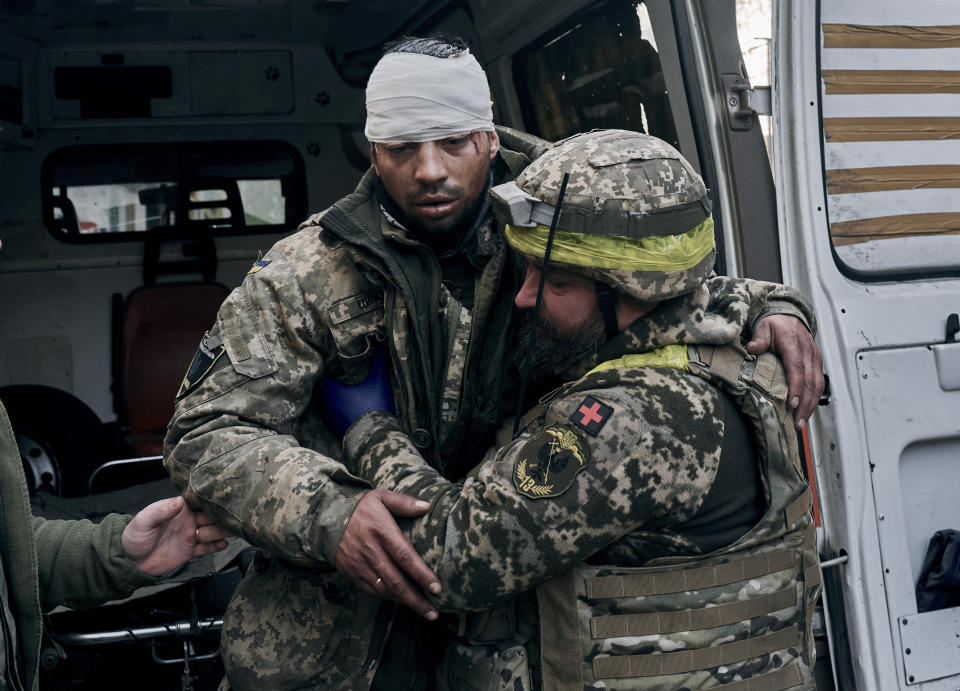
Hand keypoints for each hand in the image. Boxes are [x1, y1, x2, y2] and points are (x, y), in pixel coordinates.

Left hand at [122, 496, 231, 575]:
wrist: (128, 562)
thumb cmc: (133, 536)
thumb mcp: (144, 521)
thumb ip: (161, 511)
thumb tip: (179, 501)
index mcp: (178, 509)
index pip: (199, 501)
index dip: (212, 499)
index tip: (226, 497)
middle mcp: (187, 520)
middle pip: (210, 516)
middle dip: (223, 515)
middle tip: (237, 514)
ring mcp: (189, 535)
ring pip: (212, 531)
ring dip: (223, 530)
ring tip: (236, 529)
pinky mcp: (189, 550)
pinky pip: (206, 548)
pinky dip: (216, 546)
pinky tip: (225, 544)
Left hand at [317, 347, 394, 436]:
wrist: (374, 436)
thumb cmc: (373, 406)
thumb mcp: (378, 382)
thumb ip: (379, 363)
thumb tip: (383, 345)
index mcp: (332, 391)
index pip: (320, 379)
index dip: (325, 373)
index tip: (332, 369)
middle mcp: (326, 405)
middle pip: (321, 392)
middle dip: (327, 386)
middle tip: (336, 379)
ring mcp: (330, 419)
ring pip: (325, 405)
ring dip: (331, 400)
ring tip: (340, 393)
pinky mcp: (336, 430)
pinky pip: (331, 417)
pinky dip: (336, 412)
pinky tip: (347, 409)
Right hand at [335, 489, 440, 620]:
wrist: (325, 518)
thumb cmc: (359, 507)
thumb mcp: (381, 497)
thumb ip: (404, 502)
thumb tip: (427, 506)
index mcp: (382, 531)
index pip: (405, 557)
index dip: (421, 574)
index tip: (437, 588)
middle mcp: (371, 551)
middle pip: (396, 581)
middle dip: (416, 599)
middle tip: (433, 613)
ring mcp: (360, 564)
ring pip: (385, 589)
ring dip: (404, 602)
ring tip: (423, 610)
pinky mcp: (352, 572)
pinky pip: (372, 590)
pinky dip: (388, 597)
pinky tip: (402, 599)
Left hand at [746, 314, 823, 428]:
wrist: (790, 317)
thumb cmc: (776, 325)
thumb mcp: (764, 328)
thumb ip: (759, 339)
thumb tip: (752, 348)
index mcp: (794, 345)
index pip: (797, 368)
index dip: (796, 387)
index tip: (792, 403)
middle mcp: (808, 354)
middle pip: (810, 382)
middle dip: (805, 404)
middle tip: (797, 422)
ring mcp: (815, 360)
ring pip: (817, 386)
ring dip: (811, 406)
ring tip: (802, 422)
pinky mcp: (816, 365)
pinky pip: (819, 385)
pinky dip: (814, 400)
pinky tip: (807, 412)